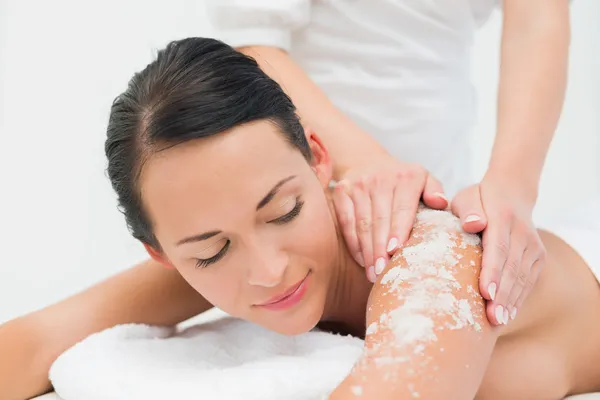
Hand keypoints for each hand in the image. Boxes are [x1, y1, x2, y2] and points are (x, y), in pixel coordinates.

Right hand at [331, 154, 447, 282]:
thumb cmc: (401, 178)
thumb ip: (435, 190)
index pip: (402, 208)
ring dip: (367, 251)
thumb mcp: (423, 177)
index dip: (397, 230)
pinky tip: (361, 260)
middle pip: (380, 219)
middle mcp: (380, 179)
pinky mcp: (341, 191)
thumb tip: (441, 202)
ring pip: (362, 223)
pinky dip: (353, 243)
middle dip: (380, 249)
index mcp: (406, 177)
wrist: (365, 160)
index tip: (394, 251)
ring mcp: (358, 185)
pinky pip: (346, 221)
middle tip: (382, 273)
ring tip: (373, 273)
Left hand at [451, 175, 545, 325]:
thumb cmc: (478, 199)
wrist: (512, 193)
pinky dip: (518, 298)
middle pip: (512, 267)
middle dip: (502, 295)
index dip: (493, 271)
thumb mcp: (467, 197)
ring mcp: (534, 245)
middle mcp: (523, 232)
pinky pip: (529, 280)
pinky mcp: (538, 256)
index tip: (486, 292)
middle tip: (491, 318)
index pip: (498, 247)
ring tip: (497, 322)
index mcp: (502, 216)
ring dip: (511, 301)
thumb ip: (468, 209)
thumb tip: (472, 224)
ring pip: (523, 277)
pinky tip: (507, 314)